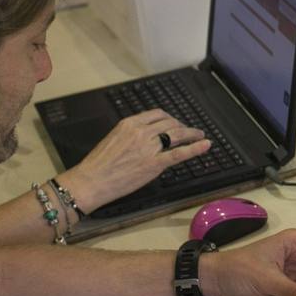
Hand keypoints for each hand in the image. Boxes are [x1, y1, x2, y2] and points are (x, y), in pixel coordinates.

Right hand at [57, 109, 208, 212]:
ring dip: (191, 133)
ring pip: (177, 135)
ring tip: (199, 135)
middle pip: (170, 123)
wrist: (90, 181)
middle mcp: (141, 131)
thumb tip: (148, 136)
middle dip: (182, 126)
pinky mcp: (154, 163)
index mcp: (130, 123)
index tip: (175, 122)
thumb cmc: (98, 164)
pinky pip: (179, 153)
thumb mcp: (114, 138)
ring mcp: (149, 147)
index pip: (157, 114)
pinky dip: (195, 148)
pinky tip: (205, 145)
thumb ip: (132, 134)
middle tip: (189, 131)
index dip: (170, 118)